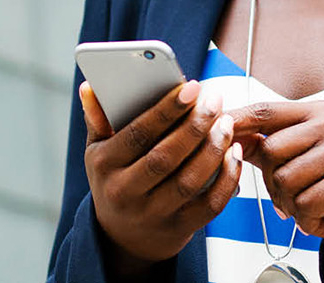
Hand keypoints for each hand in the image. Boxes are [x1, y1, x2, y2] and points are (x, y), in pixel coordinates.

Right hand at [80, 80, 241, 272]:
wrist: (122, 238)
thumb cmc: (114, 179)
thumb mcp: (97, 150)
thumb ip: (97, 117)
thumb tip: (89, 85)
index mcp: (105, 165)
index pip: (138, 133)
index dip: (166, 110)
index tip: (191, 87)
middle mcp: (125, 192)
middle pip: (166, 157)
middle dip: (195, 126)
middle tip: (214, 101)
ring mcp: (152, 214)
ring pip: (189, 181)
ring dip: (213, 149)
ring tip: (226, 123)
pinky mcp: (178, 229)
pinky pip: (209, 205)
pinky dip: (226, 178)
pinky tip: (233, 154)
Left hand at [230, 100, 323, 258]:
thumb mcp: (298, 158)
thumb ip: (266, 145)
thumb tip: (227, 133)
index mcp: (317, 111)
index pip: (266, 111)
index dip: (238, 119)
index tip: (215, 124)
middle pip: (271, 150)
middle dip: (274, 183)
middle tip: (295, 195)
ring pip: (285, 180)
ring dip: (291, 205)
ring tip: (313, 204)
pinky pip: (305, 204)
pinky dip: (308, 220)